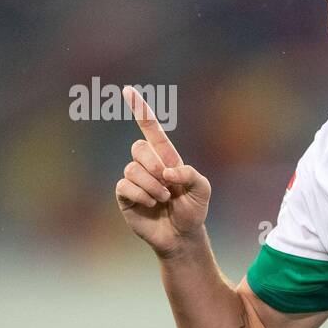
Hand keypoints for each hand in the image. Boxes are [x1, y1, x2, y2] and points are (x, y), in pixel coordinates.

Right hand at [114, 86, 210, 257]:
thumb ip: (191, 174)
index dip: (140, 110)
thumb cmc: (193, 210)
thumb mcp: (202, 189)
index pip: (150, 129)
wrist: (182, 235)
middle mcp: (147, 165)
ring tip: (163, 199)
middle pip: (138, 148)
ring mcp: (134, 179)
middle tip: (168, 185)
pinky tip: (150, 204)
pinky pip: (125, 186)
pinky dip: (141, 195)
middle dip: (154, 166)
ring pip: (132, 168)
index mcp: (166, 157)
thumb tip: (167, 171)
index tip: (128, 91)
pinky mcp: (125, 195)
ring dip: (151, 186)